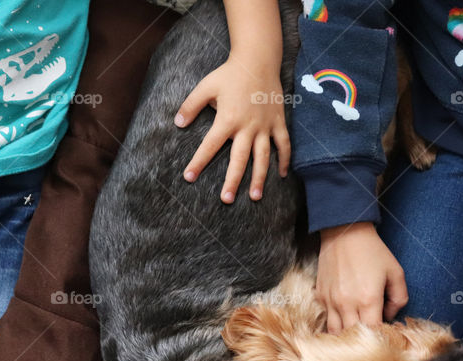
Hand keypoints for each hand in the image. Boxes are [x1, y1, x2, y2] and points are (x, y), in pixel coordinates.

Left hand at [175, 58, 289, 203]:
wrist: (258, 60)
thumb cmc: (229, 74)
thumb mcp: (205, 86)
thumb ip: (191, 106)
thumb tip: (177, 123)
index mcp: (228, 119)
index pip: (210, 145)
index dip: (198, 162)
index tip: (189, 177)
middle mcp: (247, 126)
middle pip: (239, 159)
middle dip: (232, 181)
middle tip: (226, 199)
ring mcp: (265, 126)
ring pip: (263, 157)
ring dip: (259, 178)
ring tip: (254, 197)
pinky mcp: (278, 122)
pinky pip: (284, 145)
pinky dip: (285, 160)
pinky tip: (282, 175)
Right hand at [317, 222, 408, 332]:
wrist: (344, 233)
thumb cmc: (373, 251)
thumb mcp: (396, 272)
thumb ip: (399, 298)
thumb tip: (390, 316)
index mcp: (368, 300)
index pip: (374, 333)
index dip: (381, 338)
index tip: (386, 336)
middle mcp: (346, 304)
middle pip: (353, 338)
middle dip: (363, 341)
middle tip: (371, 336)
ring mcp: (331, 301)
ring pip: (335, 333)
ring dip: (346, 336)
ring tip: (356, 334)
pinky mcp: (321, 296)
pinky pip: (326, 319)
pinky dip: (335, 323)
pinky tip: (344, 319)